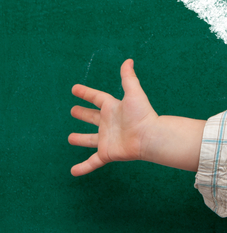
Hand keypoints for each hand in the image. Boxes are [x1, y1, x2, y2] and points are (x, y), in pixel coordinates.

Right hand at [69, 59, 157, 175]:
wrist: (150, 136)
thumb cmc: (143, 115)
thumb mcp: (134, 93)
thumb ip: (129, 78)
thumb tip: (128, 60)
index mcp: (113, 108)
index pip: (97, 98)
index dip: (86, 93)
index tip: (74, 89)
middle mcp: (109, 123)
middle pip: (93, 118)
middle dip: (83, 114)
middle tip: (73, 111)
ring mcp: (107, 139)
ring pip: (90, 140)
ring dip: (81, 139)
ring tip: (70, 138)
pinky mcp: (107, 153)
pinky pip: (92, 162)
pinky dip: (83, 167)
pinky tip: (74, 172)